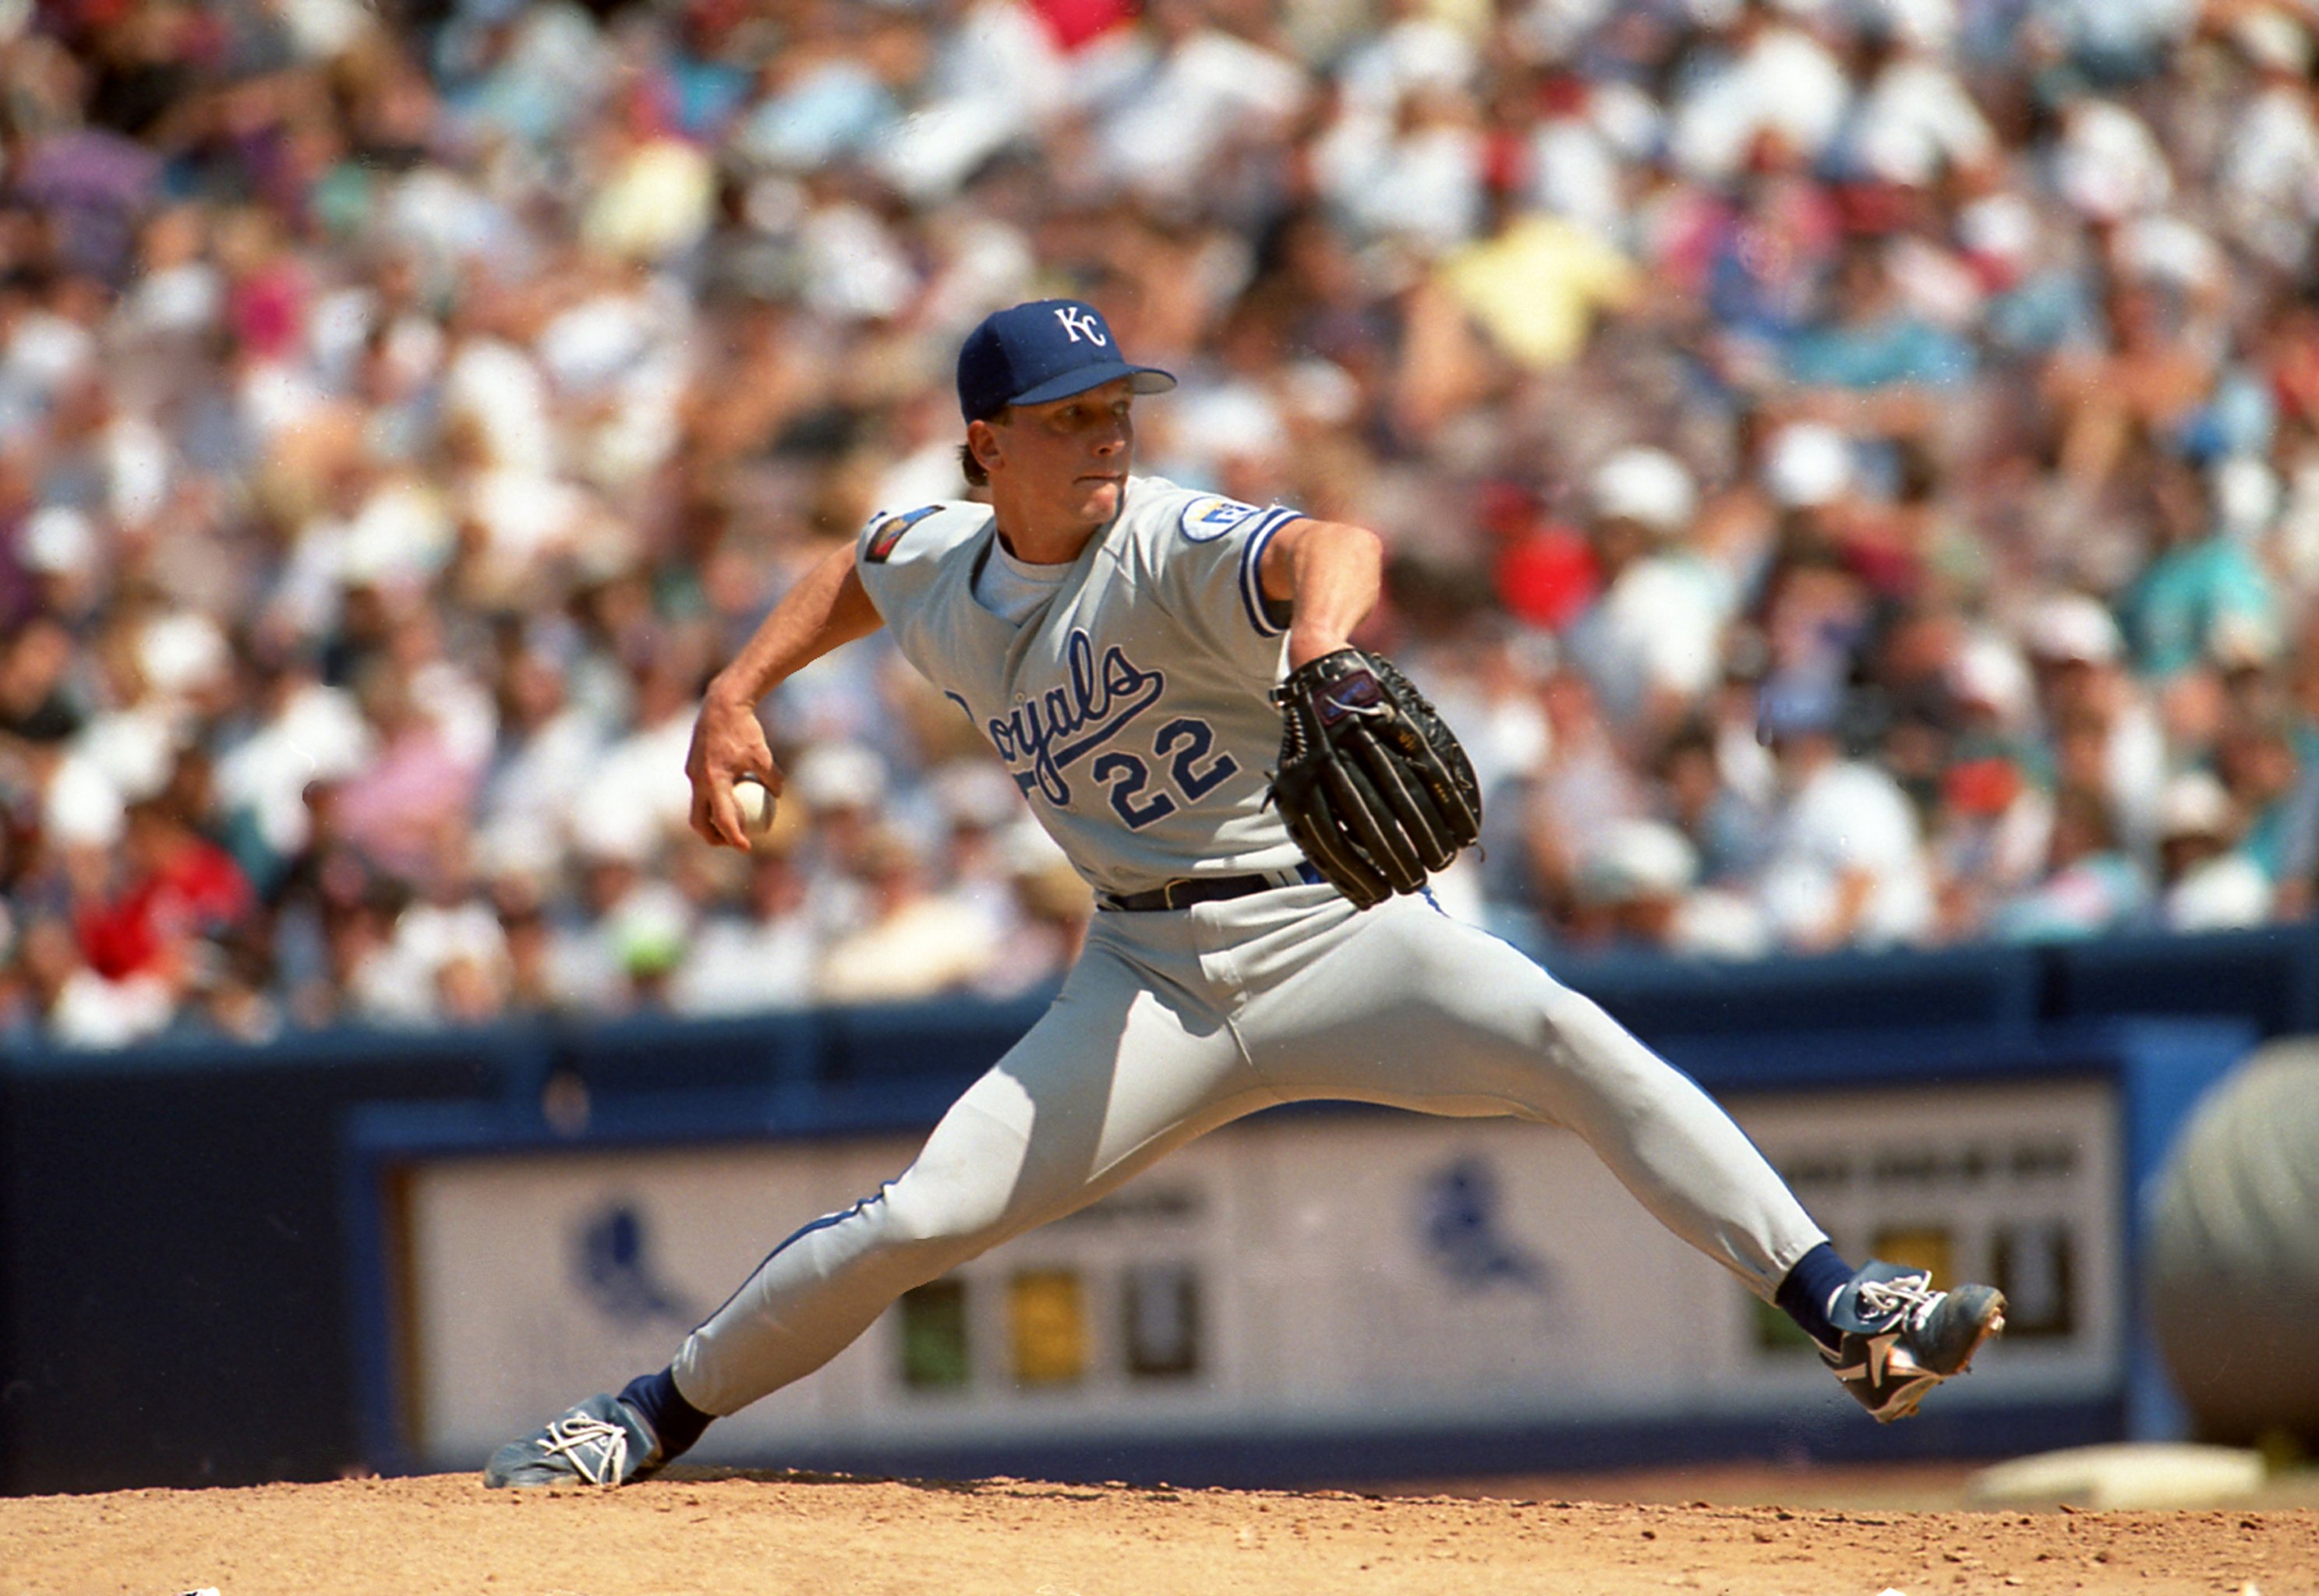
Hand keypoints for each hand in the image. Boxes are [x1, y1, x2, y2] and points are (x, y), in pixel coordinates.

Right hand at [686, 686, 778, 850]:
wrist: (721, 704)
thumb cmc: (745, 729)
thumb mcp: (764, 756)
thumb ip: (772, 779)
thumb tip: (778, 797)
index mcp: (714, 780)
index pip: (723, 819)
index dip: (734, 837)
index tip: (746, 848)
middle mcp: (698, 780)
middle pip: (699, 821)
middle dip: (713, 837)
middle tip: (733, 841)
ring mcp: (692, 773)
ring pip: (697, 807)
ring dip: (712, 820)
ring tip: (732, 825)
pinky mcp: (692, 766)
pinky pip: (701, 791)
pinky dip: (712, 801)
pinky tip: (731, 798)